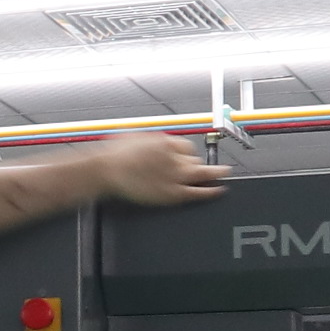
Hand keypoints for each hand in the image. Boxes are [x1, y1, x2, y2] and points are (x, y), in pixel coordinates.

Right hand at [88, 131, 228, 206]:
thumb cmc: (112, 155)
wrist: (104, 170)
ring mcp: (174, 175)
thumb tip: (154, 142)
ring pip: (202, 173)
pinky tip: (219, 191)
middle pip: (195, 159)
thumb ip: (149, 142)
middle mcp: (174, 156)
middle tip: (210, 168)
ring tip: (225, 173)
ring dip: (215, 173)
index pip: (187, 146)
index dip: (187, 153)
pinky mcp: (172, 192)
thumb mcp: (133, 138)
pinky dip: (211, 191)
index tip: (187, 157)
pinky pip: (198, 191)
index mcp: (166, 141)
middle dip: (199, 163)